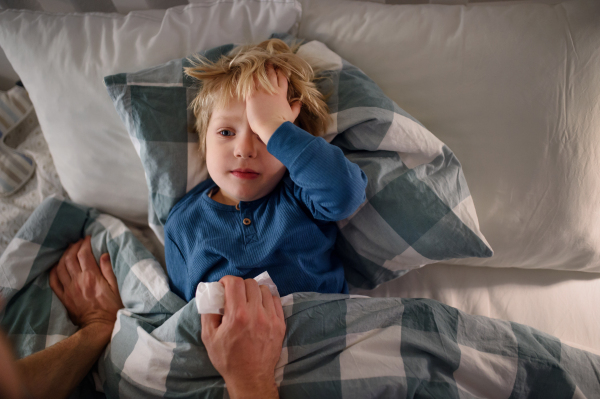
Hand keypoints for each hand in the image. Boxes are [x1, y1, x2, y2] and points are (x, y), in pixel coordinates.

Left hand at [49, 236, 122, 336]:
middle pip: (70, 258)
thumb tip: (104, 255)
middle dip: (73, 246)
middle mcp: (77, 281)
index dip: (85, 243)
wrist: (99, 327)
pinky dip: (53, 271)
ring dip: (64, 256)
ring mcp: (69, 289)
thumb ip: (109, 270)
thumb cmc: (112, 308)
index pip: (84, 254)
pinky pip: (54, 282)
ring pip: (60, 267)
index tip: (88, 238)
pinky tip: (57, 266)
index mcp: (91, 277)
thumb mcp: (116, 287)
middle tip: (78, 242)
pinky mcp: (64, 297)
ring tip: (69, 250)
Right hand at [201, 276, 285, 398]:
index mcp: (237, 315)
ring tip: (248, 301)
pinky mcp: (280, 324)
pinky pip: (275, 300)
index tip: (223, 287)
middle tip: (235, 294)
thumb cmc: (228, 359)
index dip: (226, 280)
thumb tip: (211, 296)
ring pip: (264, 290)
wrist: (250, 378)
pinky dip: (266, 300)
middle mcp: (256, 313)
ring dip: (254, 291)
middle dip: (240, 285)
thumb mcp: (208, 337)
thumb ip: (208, 313)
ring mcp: (271, 318)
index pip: (235, 282)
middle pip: (250, 283)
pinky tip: (260, 307)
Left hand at [246, 62, 301, 144]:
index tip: (279, 67)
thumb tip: (300, 103)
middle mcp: (272, 90)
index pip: (282, 79)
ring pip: (260, 76)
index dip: (281, 72)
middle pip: (271, 75)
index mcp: (281, 94)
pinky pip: (248, 84)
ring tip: (256, 64)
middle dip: (270, 68)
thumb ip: (296, 108)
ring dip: (259, 70)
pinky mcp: (252, 96)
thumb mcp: (292, 115)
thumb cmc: (282, 124)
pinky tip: (245, 73)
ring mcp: (261, 92)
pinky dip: (248, 78)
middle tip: (268, 62)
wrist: (271, 128)